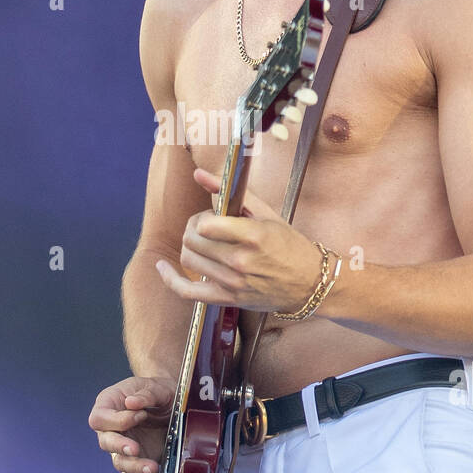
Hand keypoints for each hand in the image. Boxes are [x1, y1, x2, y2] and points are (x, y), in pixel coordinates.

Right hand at [88, 375, 175, 472]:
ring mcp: (122, 446)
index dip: (118, 421)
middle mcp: (112, 428)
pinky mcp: (136, 460)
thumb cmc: (160, 391)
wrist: (173, 403)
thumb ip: (146, 394)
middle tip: (135, 448)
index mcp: (109, 405)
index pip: (100, 418)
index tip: (141, 415)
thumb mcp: (157, 386)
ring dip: (134, 465)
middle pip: (105, 442)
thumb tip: (131, 403)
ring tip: (153, 467)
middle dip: (119, 446)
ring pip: (119, 461)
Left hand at [154, 168, 324, 312]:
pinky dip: (170, 278)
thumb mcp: (266, 213)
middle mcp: (241, 261)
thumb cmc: (289, 244)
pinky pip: (187, 291)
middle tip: (207, 227)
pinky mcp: (229, 299)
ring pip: (188, 259)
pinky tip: (162, 267)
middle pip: (192, 240)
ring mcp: (234, 283)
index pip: (205, 225)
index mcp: (253, 236)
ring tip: (203, 243)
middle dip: (193, 228)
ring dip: (190, 246)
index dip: (204, 217)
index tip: (214, 216)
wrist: (310, 283)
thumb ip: (229, 191)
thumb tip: (198, 173)